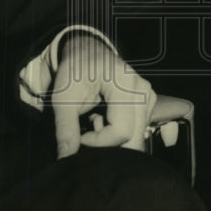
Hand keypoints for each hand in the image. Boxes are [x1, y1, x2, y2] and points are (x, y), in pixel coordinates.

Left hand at [50, 35, 156, 158]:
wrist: (86, 51)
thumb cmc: (74, 70)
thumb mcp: (63, 97)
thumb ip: (65, 128)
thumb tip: (66, 158)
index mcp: (123, 82)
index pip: (121, 131)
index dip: (99, 142)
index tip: (81, 135)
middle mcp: (142, 88)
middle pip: (134, 137)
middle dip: (109, 144)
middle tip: (89, 129)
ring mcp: (148, 94)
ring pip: (137, 136)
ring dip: (114, 138)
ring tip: (97, 120)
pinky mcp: (148, 101)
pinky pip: (138, 129)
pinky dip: (121, 132)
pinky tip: (107, 118)